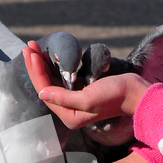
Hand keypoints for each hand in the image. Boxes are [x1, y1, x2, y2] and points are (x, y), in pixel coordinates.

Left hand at [23, 42, 150, 128]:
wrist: (134, 93)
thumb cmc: (114, 97)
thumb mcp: (88, 99)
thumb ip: (64, 98)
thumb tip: (42, 94)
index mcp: (69, 116)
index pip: (46, 91)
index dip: (36, 72)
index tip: (31, 53)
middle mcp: (69, 110)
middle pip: (46, 85)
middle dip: (36, 65)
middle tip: (28, 45)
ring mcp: (74, 100)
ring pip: (52, 80)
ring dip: (43, 63)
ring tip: (34, 46)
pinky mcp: (80, 90)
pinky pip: (62, 77)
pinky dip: (54, 65)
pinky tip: (48, 54)